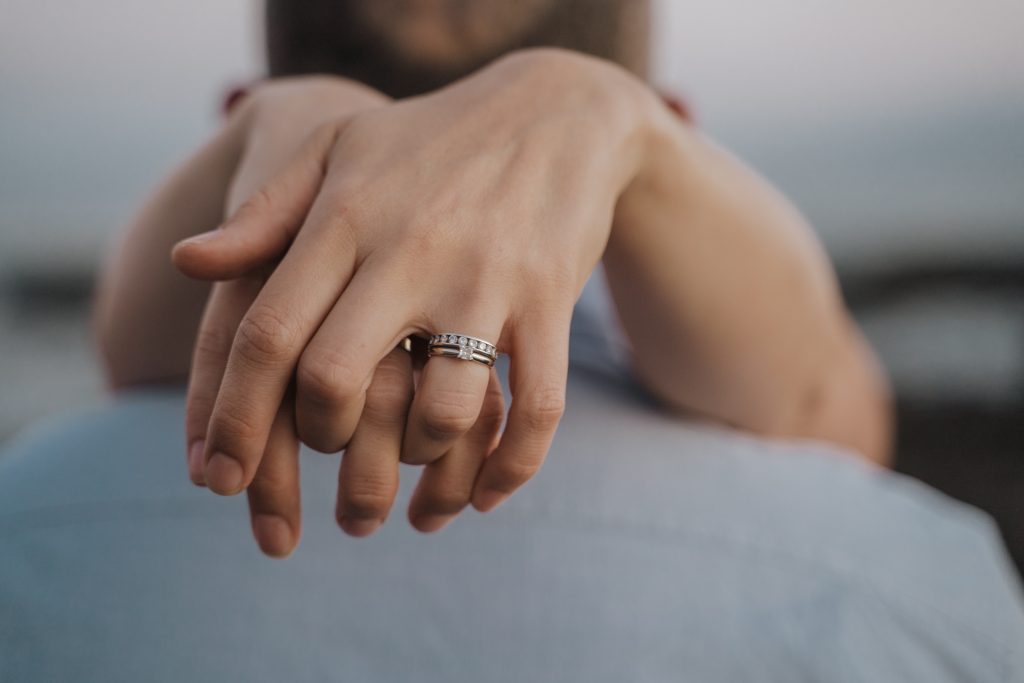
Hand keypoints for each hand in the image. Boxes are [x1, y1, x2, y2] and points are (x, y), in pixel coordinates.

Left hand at [174, 49, 655, 539]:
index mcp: (346, 219)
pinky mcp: (549, 302)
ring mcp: (486, 280)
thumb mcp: (338, 151)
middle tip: (329, 446)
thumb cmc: (430, 142)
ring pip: (441, 414)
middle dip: (322, 439)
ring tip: (413, 458)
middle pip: (336, 383)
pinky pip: (535, 409)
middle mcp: (410, 253)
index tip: (217, 475)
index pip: (267, 333)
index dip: (233, 417)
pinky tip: (488, 498)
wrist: (556, 112)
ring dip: (419, 459)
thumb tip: (186, 265)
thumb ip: (263, 214)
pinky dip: (511, 470)